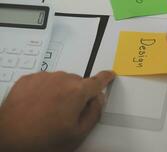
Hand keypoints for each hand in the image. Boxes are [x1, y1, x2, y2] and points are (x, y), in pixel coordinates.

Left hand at [0, 71, 114, 151]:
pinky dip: (46, 90)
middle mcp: (62, 79)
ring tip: (49, 111)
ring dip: (61, 91)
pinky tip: (38, 105)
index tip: (109, 75)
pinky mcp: (29, 79)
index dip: (105, 78)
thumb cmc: (42, 140)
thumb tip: (98, 99)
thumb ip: (94, 113)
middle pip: (78, 83)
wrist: (9, 139)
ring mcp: (44, 77)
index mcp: (77, 92)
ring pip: (61, 81)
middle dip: (78, 94)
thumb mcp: (78, 134)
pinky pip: (45, 80)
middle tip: (67, 112)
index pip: (98, 80)